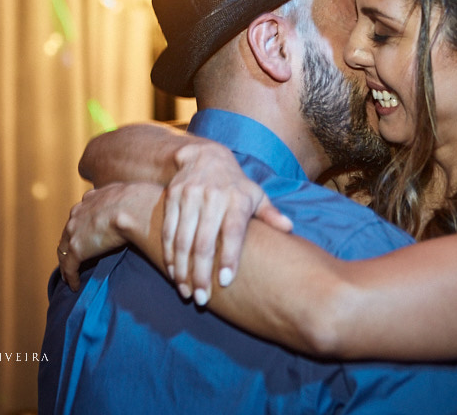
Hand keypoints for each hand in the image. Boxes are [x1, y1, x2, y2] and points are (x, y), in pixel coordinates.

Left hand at [58, 182, 163, 290]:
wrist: (134, 208)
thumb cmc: (140, 200)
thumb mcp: (132, 194)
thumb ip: (129, 199)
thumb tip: (144, 203)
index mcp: (92, 199)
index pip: (82, 214)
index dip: (83, 226)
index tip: (86, 234)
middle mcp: (79, 213)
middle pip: (69, 232)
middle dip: (70, 243)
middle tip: (74, 257)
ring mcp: (74, 231)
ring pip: (64, 250)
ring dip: (67, 263)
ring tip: (70, 275)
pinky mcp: (76, 249)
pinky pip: (69, 267)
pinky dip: (71, 277)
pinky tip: (74, 286)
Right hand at [164, 142, 291, 304]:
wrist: (204, 157)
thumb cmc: (235, 185)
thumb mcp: (255, 194)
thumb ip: (270, 214)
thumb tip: (289, 228)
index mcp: (237, 199)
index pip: (232, 231)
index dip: (229, 256)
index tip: (225, 282)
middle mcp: (213, 196)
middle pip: (204, 241)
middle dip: (201, 273)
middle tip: (201, 300)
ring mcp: (190, 195)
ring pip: (183, 239)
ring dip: (182, 269)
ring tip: (186, 292)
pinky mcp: (172, 197)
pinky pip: (168, 231)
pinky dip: (169, 254)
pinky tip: (172, 273)